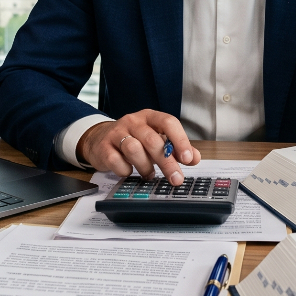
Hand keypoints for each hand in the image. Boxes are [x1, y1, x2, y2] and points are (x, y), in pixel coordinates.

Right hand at [76, 110, 201, 185]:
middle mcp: (133, 121)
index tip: (188, 159)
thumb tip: (195, 158)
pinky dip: (125, 170)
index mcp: (150, 117)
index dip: (180, 140)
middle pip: (152, 140)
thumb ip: (176, 148)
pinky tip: (129, 171)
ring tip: (149, 174)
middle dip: (166, 162)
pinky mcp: (104, 147)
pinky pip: (116, 161)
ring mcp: (117, 133)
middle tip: (176, 179)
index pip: (168, 122)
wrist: (100, 139)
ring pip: (134, 149)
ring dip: (145, 166)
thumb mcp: (156, 140)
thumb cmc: (134, 140)